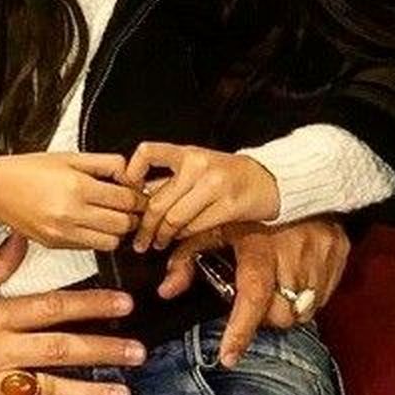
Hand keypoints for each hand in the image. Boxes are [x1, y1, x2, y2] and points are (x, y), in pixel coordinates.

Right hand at [0, 152, 145, 250]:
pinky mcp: (56, 245)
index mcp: (77, 186)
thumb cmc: (30, 170)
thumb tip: (131, 173)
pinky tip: (93, 223)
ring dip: (117, 230)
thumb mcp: (70, 157)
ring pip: (111, 242)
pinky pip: (91, 248)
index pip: (126, 200)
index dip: (139, 197)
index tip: (140, 194)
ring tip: (112, 215)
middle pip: (123, 224)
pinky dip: (98, 237)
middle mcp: (71, 213)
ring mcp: (63, 233)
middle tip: (131, 206)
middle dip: (132, 215)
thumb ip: (105, 163)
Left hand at [124, 142, 279, 251]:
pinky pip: (196, 227)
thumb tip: (136, 198)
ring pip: (175, 219)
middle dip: (145, 226)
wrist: (267, 178)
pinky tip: (181, 237)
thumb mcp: (195, 167)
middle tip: (140, 239)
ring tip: (159, 241)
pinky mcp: (229, 205)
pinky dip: (184, 236)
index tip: (127, 189)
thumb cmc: (227, 174)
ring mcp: (214, 185)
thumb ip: (168, 181)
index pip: (149, 153)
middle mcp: (198, 166)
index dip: (132, 171)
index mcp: (186, 154)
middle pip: (158, 201)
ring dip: (163, 235)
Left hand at [159, 219, 349, 366]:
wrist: (299, 181)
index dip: (240, 330)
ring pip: (303, 311)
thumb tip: (166, 290)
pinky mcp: (338, 257)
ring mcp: (320, 256)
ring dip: (287, 309)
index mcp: (259, 246)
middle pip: (281, 314)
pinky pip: (322, 298)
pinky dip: (307, 298)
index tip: (228, 357)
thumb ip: (187, 258)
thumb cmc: (250, 210)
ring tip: (276, 287)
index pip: (252, 295)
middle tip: (257, 299)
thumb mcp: (215, 227)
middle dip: (266, 317)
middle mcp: (292, 253)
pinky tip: (295, 279)